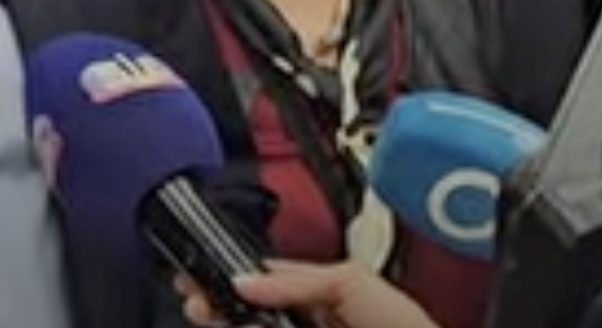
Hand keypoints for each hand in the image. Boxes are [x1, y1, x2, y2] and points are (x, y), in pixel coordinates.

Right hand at [173, 260, 438, 327]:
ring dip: (228, 320)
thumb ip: (297, 280)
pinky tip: (231, 323)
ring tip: (208, 314)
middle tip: (197, 301)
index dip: (229, 277)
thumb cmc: (404, 326)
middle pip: (252, 310)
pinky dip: (242, 326)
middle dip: (219, 303)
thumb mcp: (350, 282)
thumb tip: (246, 281)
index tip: (199, 277)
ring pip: (253, 325)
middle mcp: (312, 320)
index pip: (265, 282)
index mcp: (323, 297)